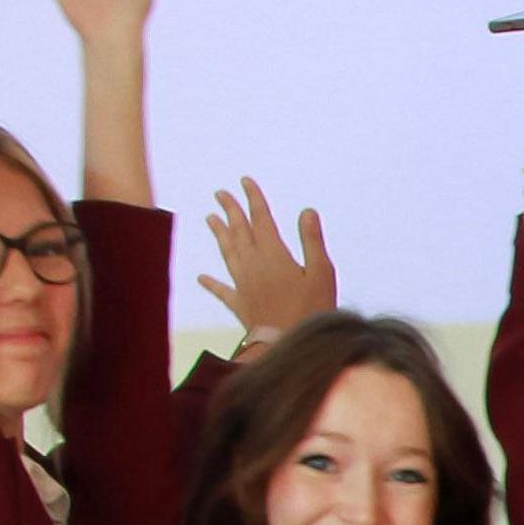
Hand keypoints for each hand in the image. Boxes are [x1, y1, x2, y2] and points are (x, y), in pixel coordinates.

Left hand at [197, 177, 337, 337]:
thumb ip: (312, 241)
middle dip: (230, 211)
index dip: (253, 199)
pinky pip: (222, 290)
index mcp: (273, 254)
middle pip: (240, 232)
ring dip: (219, 235)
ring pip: (228, 253)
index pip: (261, 219)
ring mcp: (243, 284)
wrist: (285, 343)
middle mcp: (253, 264)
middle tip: (220, 194)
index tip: (244, 181)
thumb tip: (306, 211)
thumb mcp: (321, 272)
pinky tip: (202, 277)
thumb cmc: (309, 308)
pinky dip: (211, 283)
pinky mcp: (240, 304)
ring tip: (210, 219)